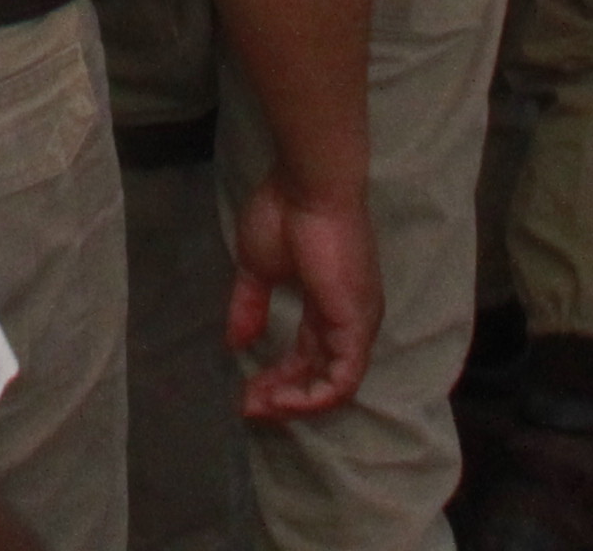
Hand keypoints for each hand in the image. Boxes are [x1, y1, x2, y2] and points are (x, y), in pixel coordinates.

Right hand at [217, 172, 381, 423]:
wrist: (308, 186)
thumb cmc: (284, 214)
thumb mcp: (258, 267)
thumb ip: (250, 306)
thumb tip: (235, 342)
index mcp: (328, 306)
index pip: (308, 356)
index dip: (277, 378)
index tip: (243, 390)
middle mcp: (348, 321)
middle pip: (320, 376)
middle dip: (283, 397)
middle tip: (247, 406)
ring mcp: (357, 324)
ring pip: (336, 386)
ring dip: (296, 403)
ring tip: (260, 406)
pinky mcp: (356, 325)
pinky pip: (343, 380)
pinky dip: (314, 398)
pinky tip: (282, 398)